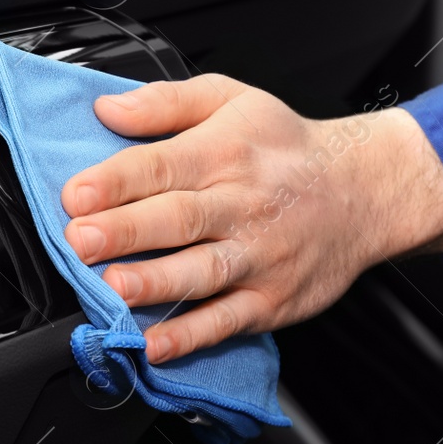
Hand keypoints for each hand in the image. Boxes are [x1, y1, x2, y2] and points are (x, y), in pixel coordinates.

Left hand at [59, 75, 442, 362]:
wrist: (367, 190)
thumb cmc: (286, 146)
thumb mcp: (231, 100)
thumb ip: (165, 103)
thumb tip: (107, 108)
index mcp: (224, 152)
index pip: (162, 165)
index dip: (116, 181)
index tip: (76, 194)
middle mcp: (241, 204)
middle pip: (178, 218)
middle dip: (125, 231)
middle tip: (80, 240)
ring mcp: (258, 255)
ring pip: (202, 271)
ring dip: (155, 283)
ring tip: (114, 289)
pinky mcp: (271, 299)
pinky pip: (227, 320)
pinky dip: (191, 335)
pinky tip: (155, 344)